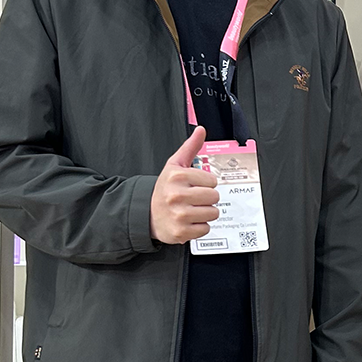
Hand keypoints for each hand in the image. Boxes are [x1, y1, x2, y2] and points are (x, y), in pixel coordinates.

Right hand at [151, 126, 219, 243]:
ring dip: (205, 213)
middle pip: (214, 197)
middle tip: (194, 199)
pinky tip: (189, 221)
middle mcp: (177, 195)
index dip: (206, 183)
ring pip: (213, 213)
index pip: (212, 180)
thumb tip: (201, 130)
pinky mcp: (181, 232)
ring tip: (192, 209)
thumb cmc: (165, 188)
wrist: (147, 213)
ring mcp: (179, 215)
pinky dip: (200, 227)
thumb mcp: (174, 165)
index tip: (195, 185)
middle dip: (207, 198)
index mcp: (177, 176)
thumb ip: (190, 147)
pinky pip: (206, 229)